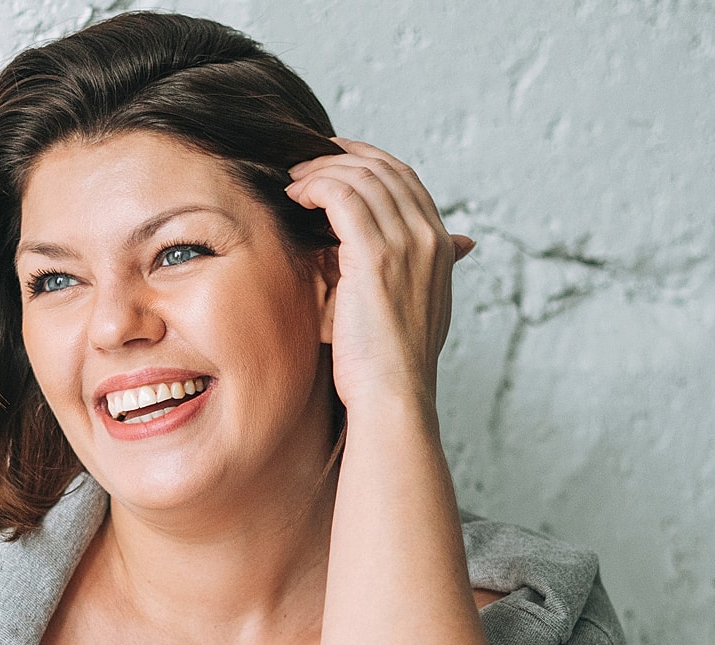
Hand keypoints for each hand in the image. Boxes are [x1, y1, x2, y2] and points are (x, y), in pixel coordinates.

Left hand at [284, 138, 473, 410]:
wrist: (393, 398)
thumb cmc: (386, 368)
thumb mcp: (401, 313)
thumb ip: (397, 277)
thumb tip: (374, 256)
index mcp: (441, 248)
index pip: (406, 181)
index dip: (368, 162)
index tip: (334, 162)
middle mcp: (429, 238)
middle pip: (386, 169)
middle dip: (343, 157)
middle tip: (305, 161)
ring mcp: (407, 244)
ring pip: (362, 177)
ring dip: (322, 170)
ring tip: (293, 181)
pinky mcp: (376, 255)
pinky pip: (342, 196)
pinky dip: (315, 186)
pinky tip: (294, 195)